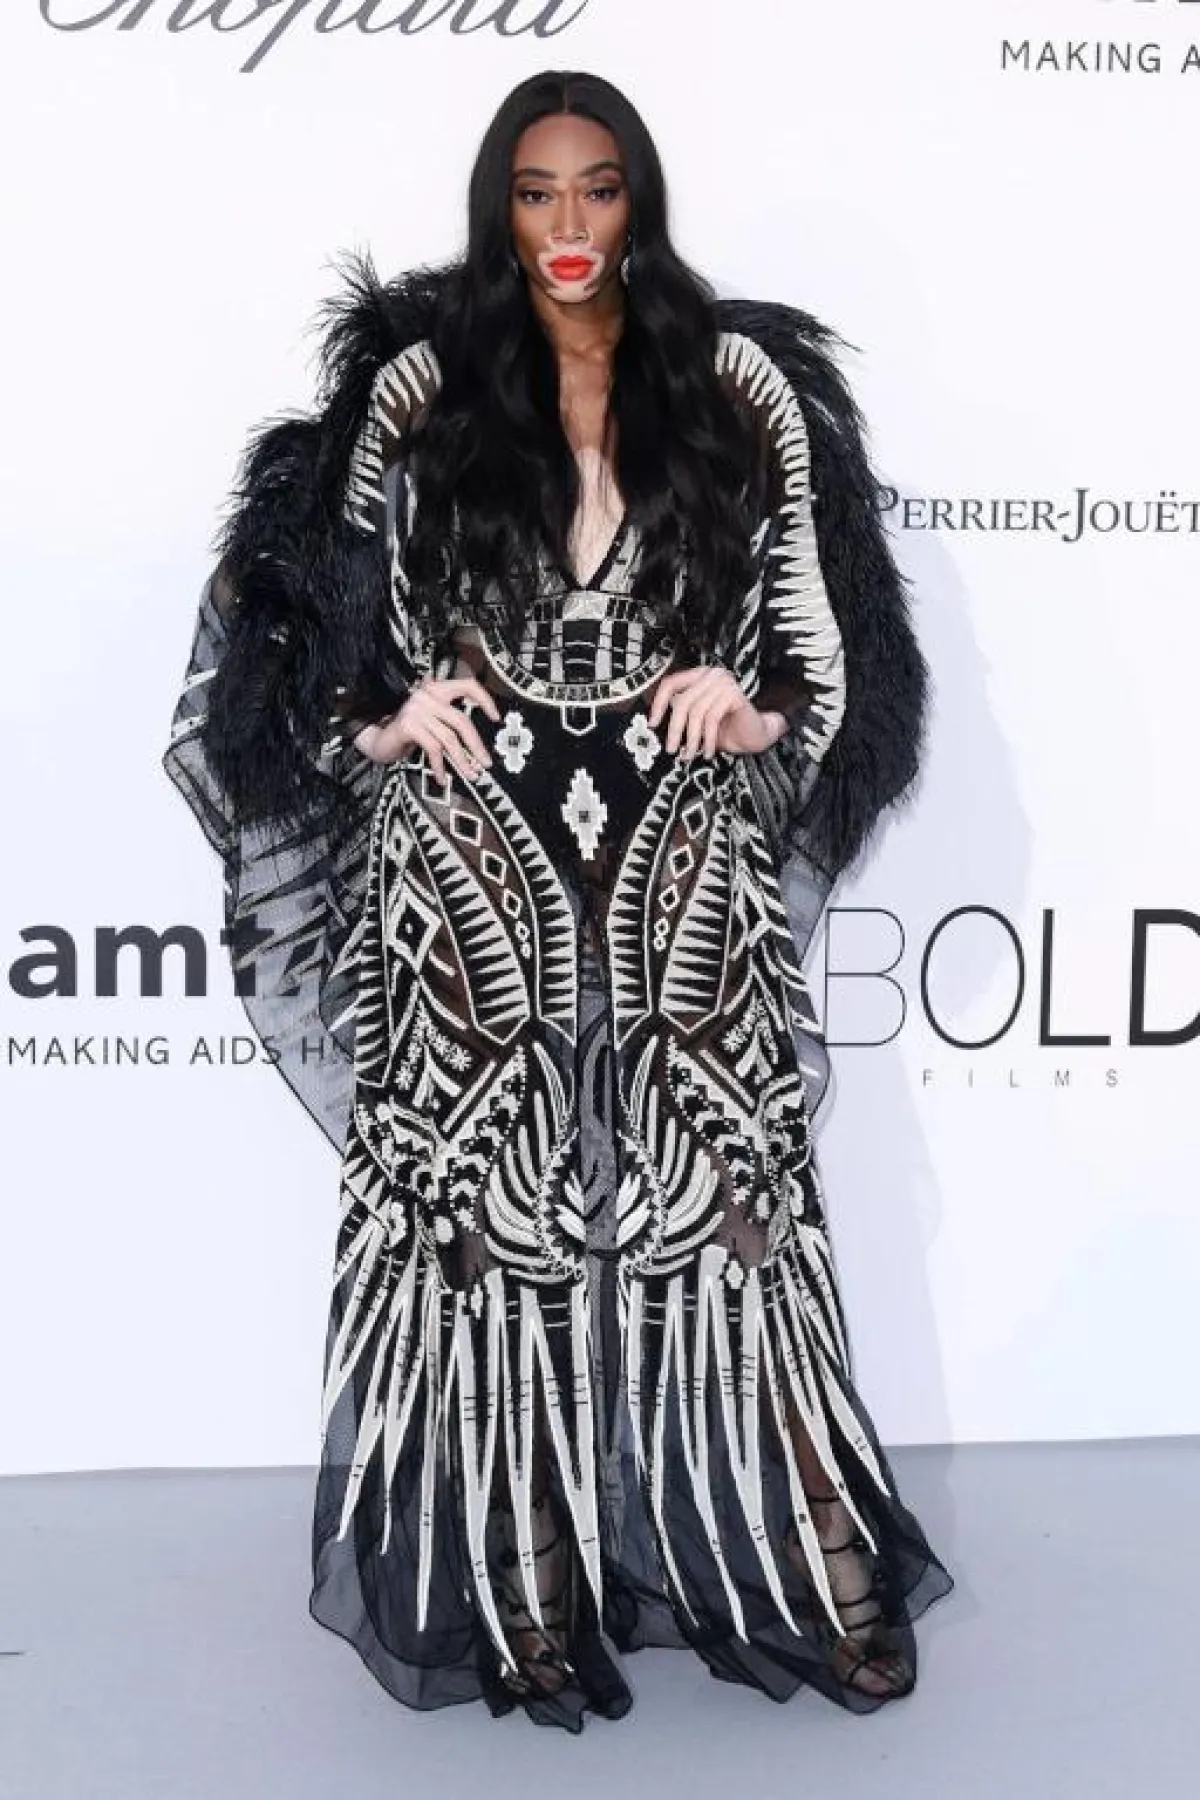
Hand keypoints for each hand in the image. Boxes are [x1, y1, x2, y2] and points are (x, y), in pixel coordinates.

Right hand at [352, 676, 501, 780]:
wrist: (378, 740)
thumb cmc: (409, 733)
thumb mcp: (432, 723)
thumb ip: (450, 722)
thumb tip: (478, 743)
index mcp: (436, 690)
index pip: (467, 685)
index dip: (484, 699)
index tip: (496, 717)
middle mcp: (426, 695)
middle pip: (461, 720)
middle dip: (476, 745)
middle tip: (486, 763)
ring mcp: (416, 709)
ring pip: (449, 738)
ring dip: (462, 760)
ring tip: (470, 775)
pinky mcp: (408, 726)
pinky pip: (433, 749)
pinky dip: (440, 767)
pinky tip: (443, 779)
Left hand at [646, 666, 787, 757]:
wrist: (756, 735)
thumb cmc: (726, 728)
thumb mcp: (696, 722)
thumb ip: (679, 716)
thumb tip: (653, 724)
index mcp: (698, 676)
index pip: (671, 683)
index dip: (658, 704)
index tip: (652, 724)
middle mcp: (711, 675)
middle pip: (682, 701)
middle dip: (675, 729)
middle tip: (671, 749)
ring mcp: (724, 682)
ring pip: (696, 712)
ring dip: (692, 738)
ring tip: (690, 754)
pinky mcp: (734, 694)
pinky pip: (712, 718)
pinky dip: (708, 738)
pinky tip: (708, 751)